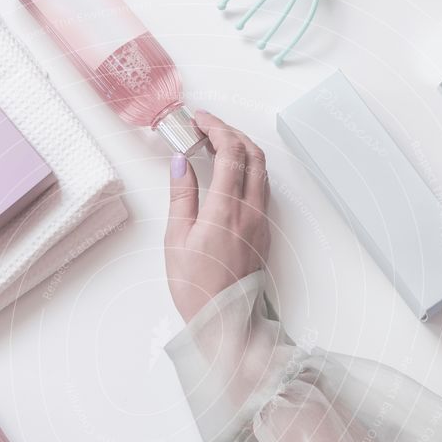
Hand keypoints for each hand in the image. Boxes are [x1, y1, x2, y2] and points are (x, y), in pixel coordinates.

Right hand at [164, 111, 270, 322]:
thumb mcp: (177, 240)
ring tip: (216, 147)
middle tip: (207, 128)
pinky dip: (247, 170)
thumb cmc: (197, 288)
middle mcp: (251, 212)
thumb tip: (179, 163)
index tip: (198, 119)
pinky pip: (262, 189)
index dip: (216, 128)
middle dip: (231, 132)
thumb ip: (181, 196)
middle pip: (253, 154)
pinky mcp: (263, 232)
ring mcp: (261, 222)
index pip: (230, 152)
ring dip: (242, 150)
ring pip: (261, 171)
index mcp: (226, 210)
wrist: (226, 321)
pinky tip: (229, 175)